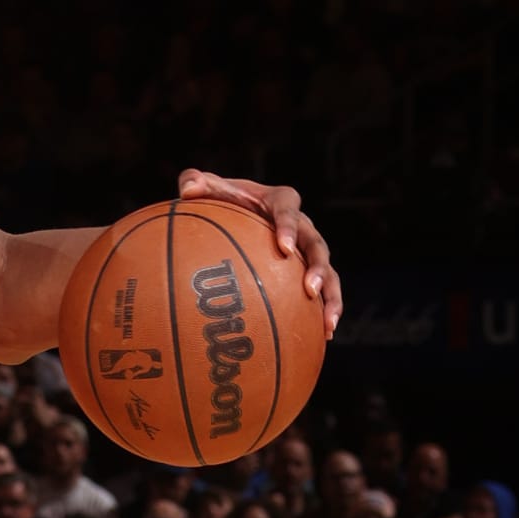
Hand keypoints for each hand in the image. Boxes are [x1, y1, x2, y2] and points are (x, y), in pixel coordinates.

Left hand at [177, 169, 341, 336]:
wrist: (236, 214)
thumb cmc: (222, 199)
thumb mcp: (208, 188)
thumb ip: (196, 181)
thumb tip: (187, 188)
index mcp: (280, 200)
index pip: (288, 210)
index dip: (288, 227)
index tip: (282, 247)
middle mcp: (302, 225)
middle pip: (317, 244)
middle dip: (318, 267)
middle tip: (310, 289)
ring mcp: (306, 250)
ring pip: (329, 271)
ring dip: (331, 296)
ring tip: (329, 323)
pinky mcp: (306, 270)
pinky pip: (322, 290)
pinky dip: (325, 311)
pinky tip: (325, 336)